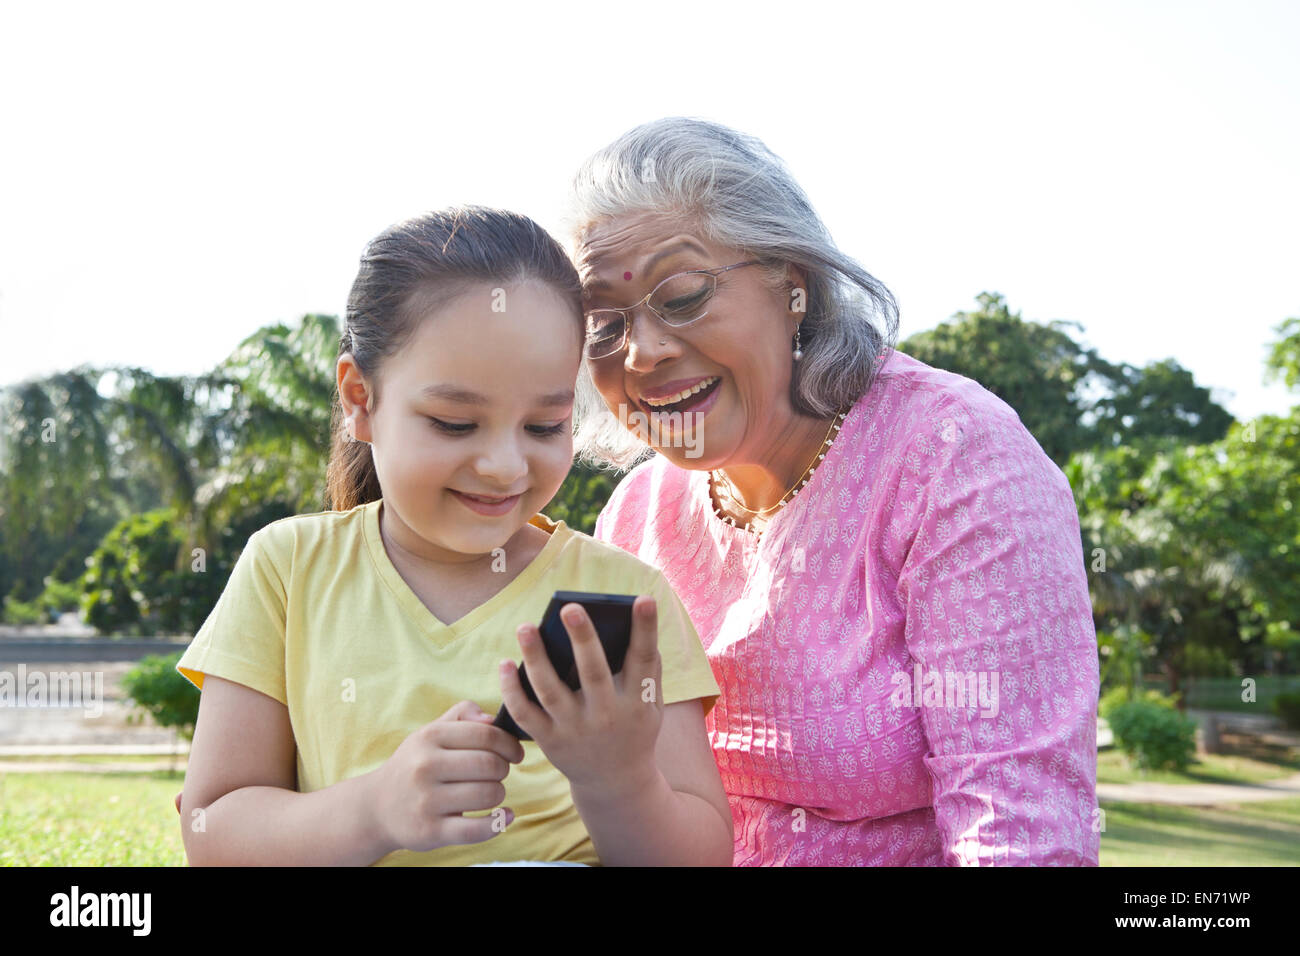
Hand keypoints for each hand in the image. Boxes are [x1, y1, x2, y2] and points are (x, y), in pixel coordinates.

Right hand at [368, 699, 525, 853]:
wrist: (377, 807)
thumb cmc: (415, 764)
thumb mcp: (431, 732)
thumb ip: (462, 714)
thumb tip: (492, 718)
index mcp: (429, 737)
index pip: (486, 735)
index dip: (509, 744)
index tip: (515, 753)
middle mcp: (425, 767)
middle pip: (490, 765)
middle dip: (503, 769)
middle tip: (499, 773)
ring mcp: (426, 801)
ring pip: (488, 794)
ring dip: (499, 794)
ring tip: (491, 792)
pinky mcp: (430, 831)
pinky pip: (477, 829)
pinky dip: (498, 823)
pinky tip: (504, 816)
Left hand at [498, 595, 662, 798]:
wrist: (616, 782)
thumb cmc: (633, 728)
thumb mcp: (651, 705)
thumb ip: (646, 668)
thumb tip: (627, 622)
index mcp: (637, 702)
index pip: (644, 660)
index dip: (646, 629)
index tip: (644, 599)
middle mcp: (607, 716)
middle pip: (593, 673)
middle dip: (583, 639)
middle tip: (569, 607)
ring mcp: (576, 730)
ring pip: (551, 691)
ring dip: (536, 658)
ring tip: (525, 627)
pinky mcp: (550, 741)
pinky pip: (525, 714)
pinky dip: (511, 690)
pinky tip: (505, 663)